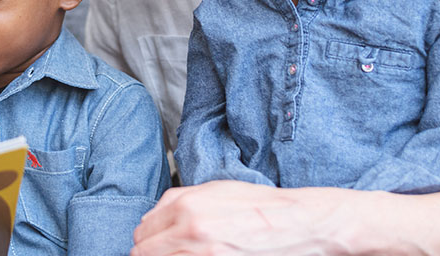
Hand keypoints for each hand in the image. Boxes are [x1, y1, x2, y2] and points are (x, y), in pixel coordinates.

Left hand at [131, 181, 353, 254]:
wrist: (297, 224)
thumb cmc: (258, 206)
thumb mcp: (213, 190)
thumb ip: (176, 202)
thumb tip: (152, 218)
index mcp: (186, 208)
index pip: (142, 232)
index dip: (146, 239)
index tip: (152, 243)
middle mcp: (191, 233)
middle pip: (145, 253)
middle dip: (151, 253)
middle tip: (166, 252)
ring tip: (187, 252)